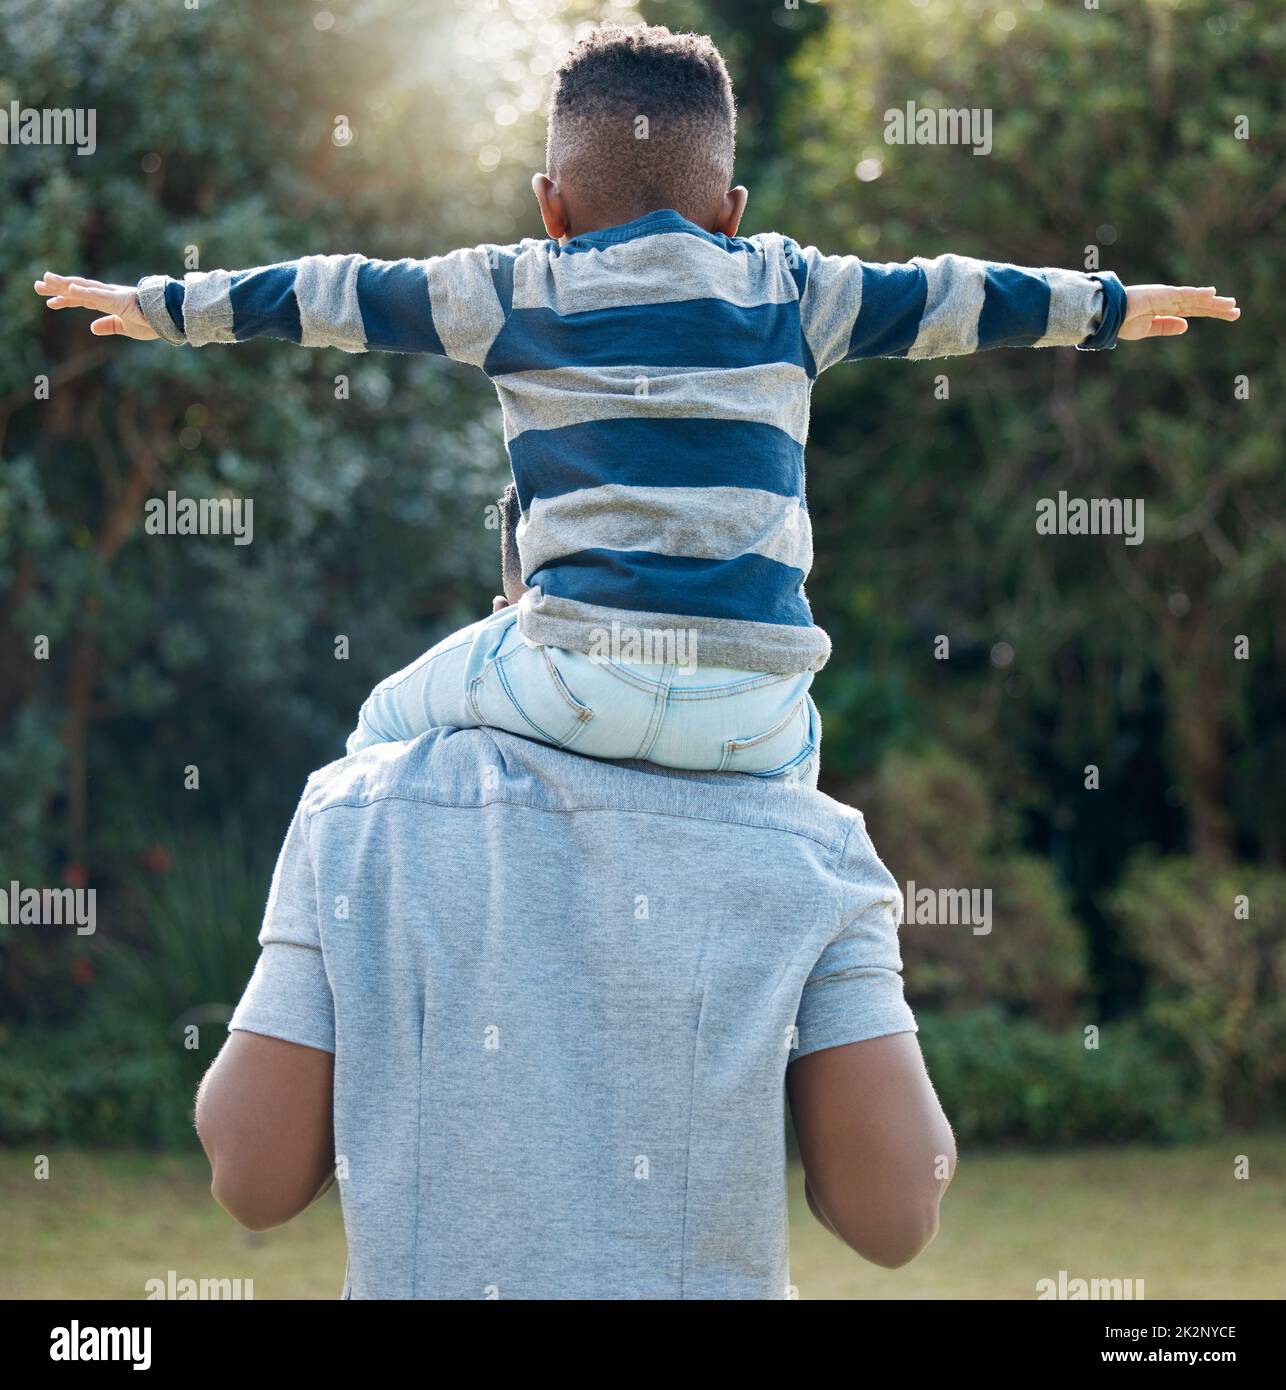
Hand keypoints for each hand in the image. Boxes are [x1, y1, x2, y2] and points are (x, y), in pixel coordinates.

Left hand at [34, 271, 159, 339]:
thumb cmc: (153, 322)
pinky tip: (72, 288)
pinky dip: (85, 290)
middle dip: (57, 287)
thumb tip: (91, 328)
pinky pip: (99, 294)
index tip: (49, 302)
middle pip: (78, 290)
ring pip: (83, 287)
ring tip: (46, 279)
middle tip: (37, 285)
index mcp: (110, 303)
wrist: (170, 319)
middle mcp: (108, 296)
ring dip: (64, 284)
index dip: (65, 300)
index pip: (82, 300)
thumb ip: (109, 326)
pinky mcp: (120, 299)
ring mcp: (112, 296)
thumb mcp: (126, 328)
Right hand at [1119, 283, 1238, 340]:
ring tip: (1231, 305)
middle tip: (1236, 311)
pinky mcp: (1162, 294)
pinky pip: (1183, 295)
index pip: (1193, 311)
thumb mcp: (1146, 330)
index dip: (1211, 312)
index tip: (1227, 314)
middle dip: (1217, 308)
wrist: (1106, 316)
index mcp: (1166, 309)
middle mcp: (1169, 300)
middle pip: (1198, 305)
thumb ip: (1166, 326)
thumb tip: (1186, 326)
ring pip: (1195, 299)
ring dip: (1213, 302)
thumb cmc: (1120, 322)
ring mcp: (1167, 296)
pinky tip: (1212, 294)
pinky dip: (1198, 294)